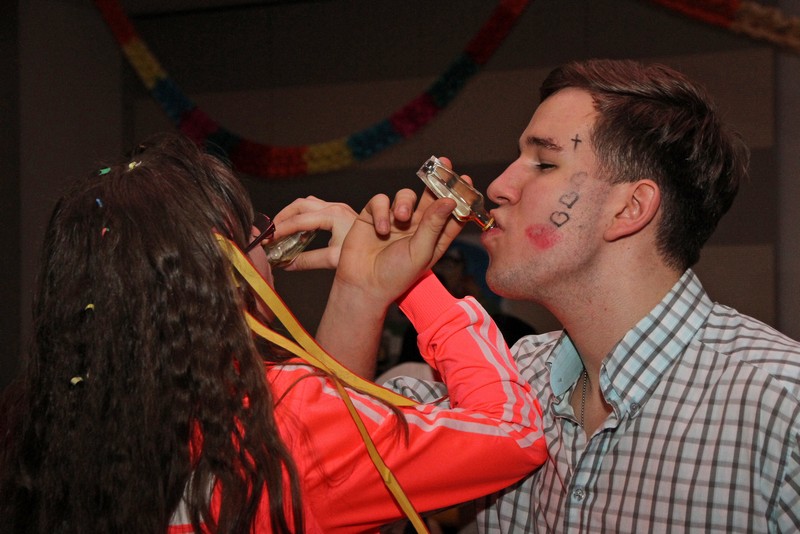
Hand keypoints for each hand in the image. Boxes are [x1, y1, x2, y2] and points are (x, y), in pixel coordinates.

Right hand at [269, 196, 357, 270]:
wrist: (384, 250)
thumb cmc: (364, 254)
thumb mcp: (334, 258)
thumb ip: (308, 260)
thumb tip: (286, 265)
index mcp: (333, 216)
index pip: (300, 220)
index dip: (282, 229)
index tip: (269, 238)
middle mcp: (334, 208)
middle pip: (300, 205)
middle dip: (283, 216)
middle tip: (271, 231)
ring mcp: (337, 208)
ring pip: (307, 203)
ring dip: (292, 213)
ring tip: (281, 228)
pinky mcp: (339, 212)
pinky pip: (315, 207)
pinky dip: (302, 215)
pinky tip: (298, 229)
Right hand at [334, 186, 462, 306]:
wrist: (362, 285)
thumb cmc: (395, 275)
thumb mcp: (420, 252)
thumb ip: (434, 225)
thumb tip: (449, 200)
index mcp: (434, 238)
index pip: (451, 214)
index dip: (459, 197)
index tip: (466, 179)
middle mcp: (417, 227)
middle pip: (430, 198)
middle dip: (438, 181)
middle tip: (444, 163)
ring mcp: (395, 220)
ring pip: (405, 196)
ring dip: (404, 203)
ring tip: (401, 217)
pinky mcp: (374, 216)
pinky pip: (380, 201)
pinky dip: (381, 211)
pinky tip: (381, 228)